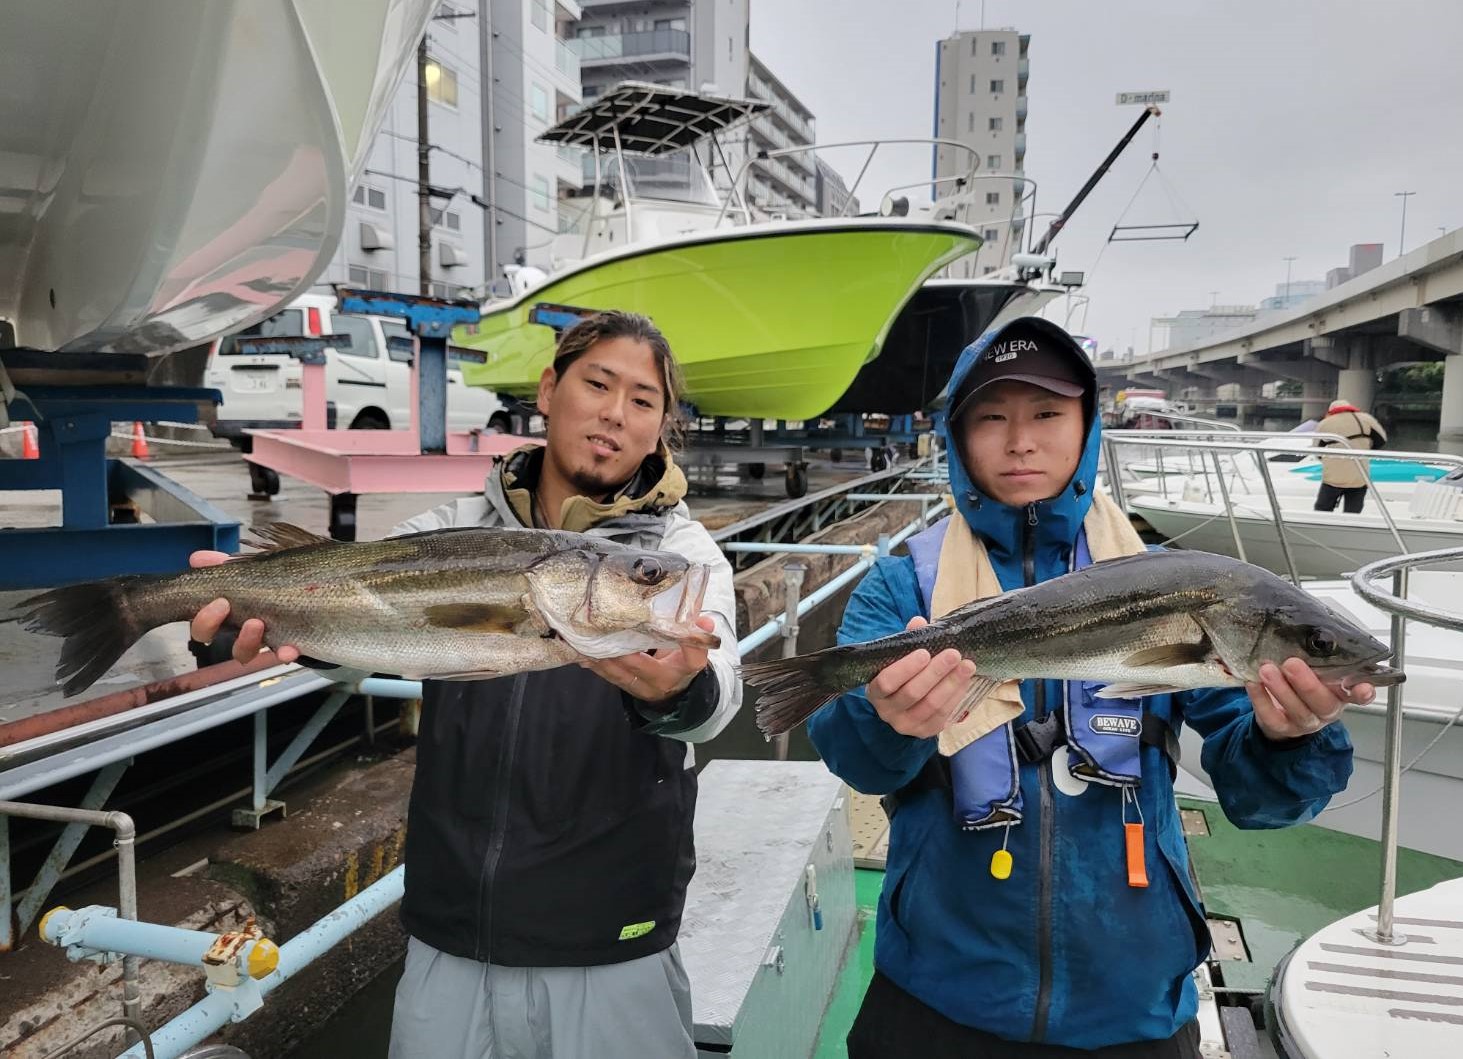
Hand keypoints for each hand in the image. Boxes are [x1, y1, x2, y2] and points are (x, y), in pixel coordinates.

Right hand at [187, 550, 299, 664]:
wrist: (306, 593)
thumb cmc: (268, 582)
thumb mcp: (245, 570)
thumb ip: (221, 565)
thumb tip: (197, 558)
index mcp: (224, 617)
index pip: (202, 627)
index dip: (203, 620)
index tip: (218, 600)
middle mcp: (238, 632)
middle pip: (214, 641)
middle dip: (213, 625)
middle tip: (224, 605)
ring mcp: (262, 641)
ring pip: (244, 653)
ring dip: (247, 641)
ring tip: (256, 623)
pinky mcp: (286, 646)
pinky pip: (284, 656)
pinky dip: (285, 654)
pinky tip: (288, 650)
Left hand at [581, 615, 715, 703]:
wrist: (674, 690)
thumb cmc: (681, 661)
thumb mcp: (693, 649)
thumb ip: (695, 634)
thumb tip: (703, 623)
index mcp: (686, 668)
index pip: (692, 658)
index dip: (685, 644)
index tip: (671, 628)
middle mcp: (664, 681)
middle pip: (643, 665)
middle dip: (622, 649)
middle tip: (605, 631)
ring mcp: (644, 688)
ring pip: (621, 674)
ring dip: (603, 658)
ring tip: (587, 643)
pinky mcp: (629, 689)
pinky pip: (611, 678)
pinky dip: (597, 666)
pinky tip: (583, 656)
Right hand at [866, 616, 978, 738]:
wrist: (905, 699)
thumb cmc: (901, 672)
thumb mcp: (899, 656)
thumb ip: (908, 639)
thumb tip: (919, 622)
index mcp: (875, 691)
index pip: (886, 682)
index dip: (906, 668)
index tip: (925, 652)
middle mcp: (887, 712)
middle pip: (912, 693)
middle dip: (935, 672)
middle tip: (954, 654)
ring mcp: (906, 725)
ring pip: (931, 705)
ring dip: (951, 684)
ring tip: (967, 665)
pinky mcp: (925, 731)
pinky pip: (943, 715)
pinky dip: (956, 696)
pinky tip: (965, 680)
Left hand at [1246, 658, 1374, 739]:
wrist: (1279, 710)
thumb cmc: (1300, 681)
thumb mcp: (1313, 668)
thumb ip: (1314, 657)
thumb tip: (1305, 632)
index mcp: (1340, 692)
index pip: (1357, 694)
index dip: (1362, 693)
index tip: (1364, 687)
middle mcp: (1327, 710)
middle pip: (1323, 703)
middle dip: (1307, 684)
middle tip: (1291, 664)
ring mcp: (1306, 721)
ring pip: (1298, 710)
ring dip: (1281, 689)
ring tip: (1267, 670)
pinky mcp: (1282, 727)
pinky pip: (1272, 717)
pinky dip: (1261, 699)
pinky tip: (1253, 682)